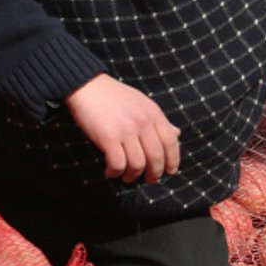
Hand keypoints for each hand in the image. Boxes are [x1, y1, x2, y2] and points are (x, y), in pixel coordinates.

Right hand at [65, 73, 180, 183]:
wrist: (89, 86)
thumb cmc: (116, 96)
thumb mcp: (143, 103)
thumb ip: (159, 121)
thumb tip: (177, 133)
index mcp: (154, 113)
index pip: (171, 142)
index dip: (173, 160)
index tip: (170, 171)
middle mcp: (143, 122)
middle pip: (156, 157)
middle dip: (154, 173)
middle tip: (150, 180)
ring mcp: (126, 130)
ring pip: (138, 164)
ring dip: (133, 176)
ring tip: (127, 177)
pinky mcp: (108, 137)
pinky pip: (118, 164)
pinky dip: (115, 172)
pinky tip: (111, 171)